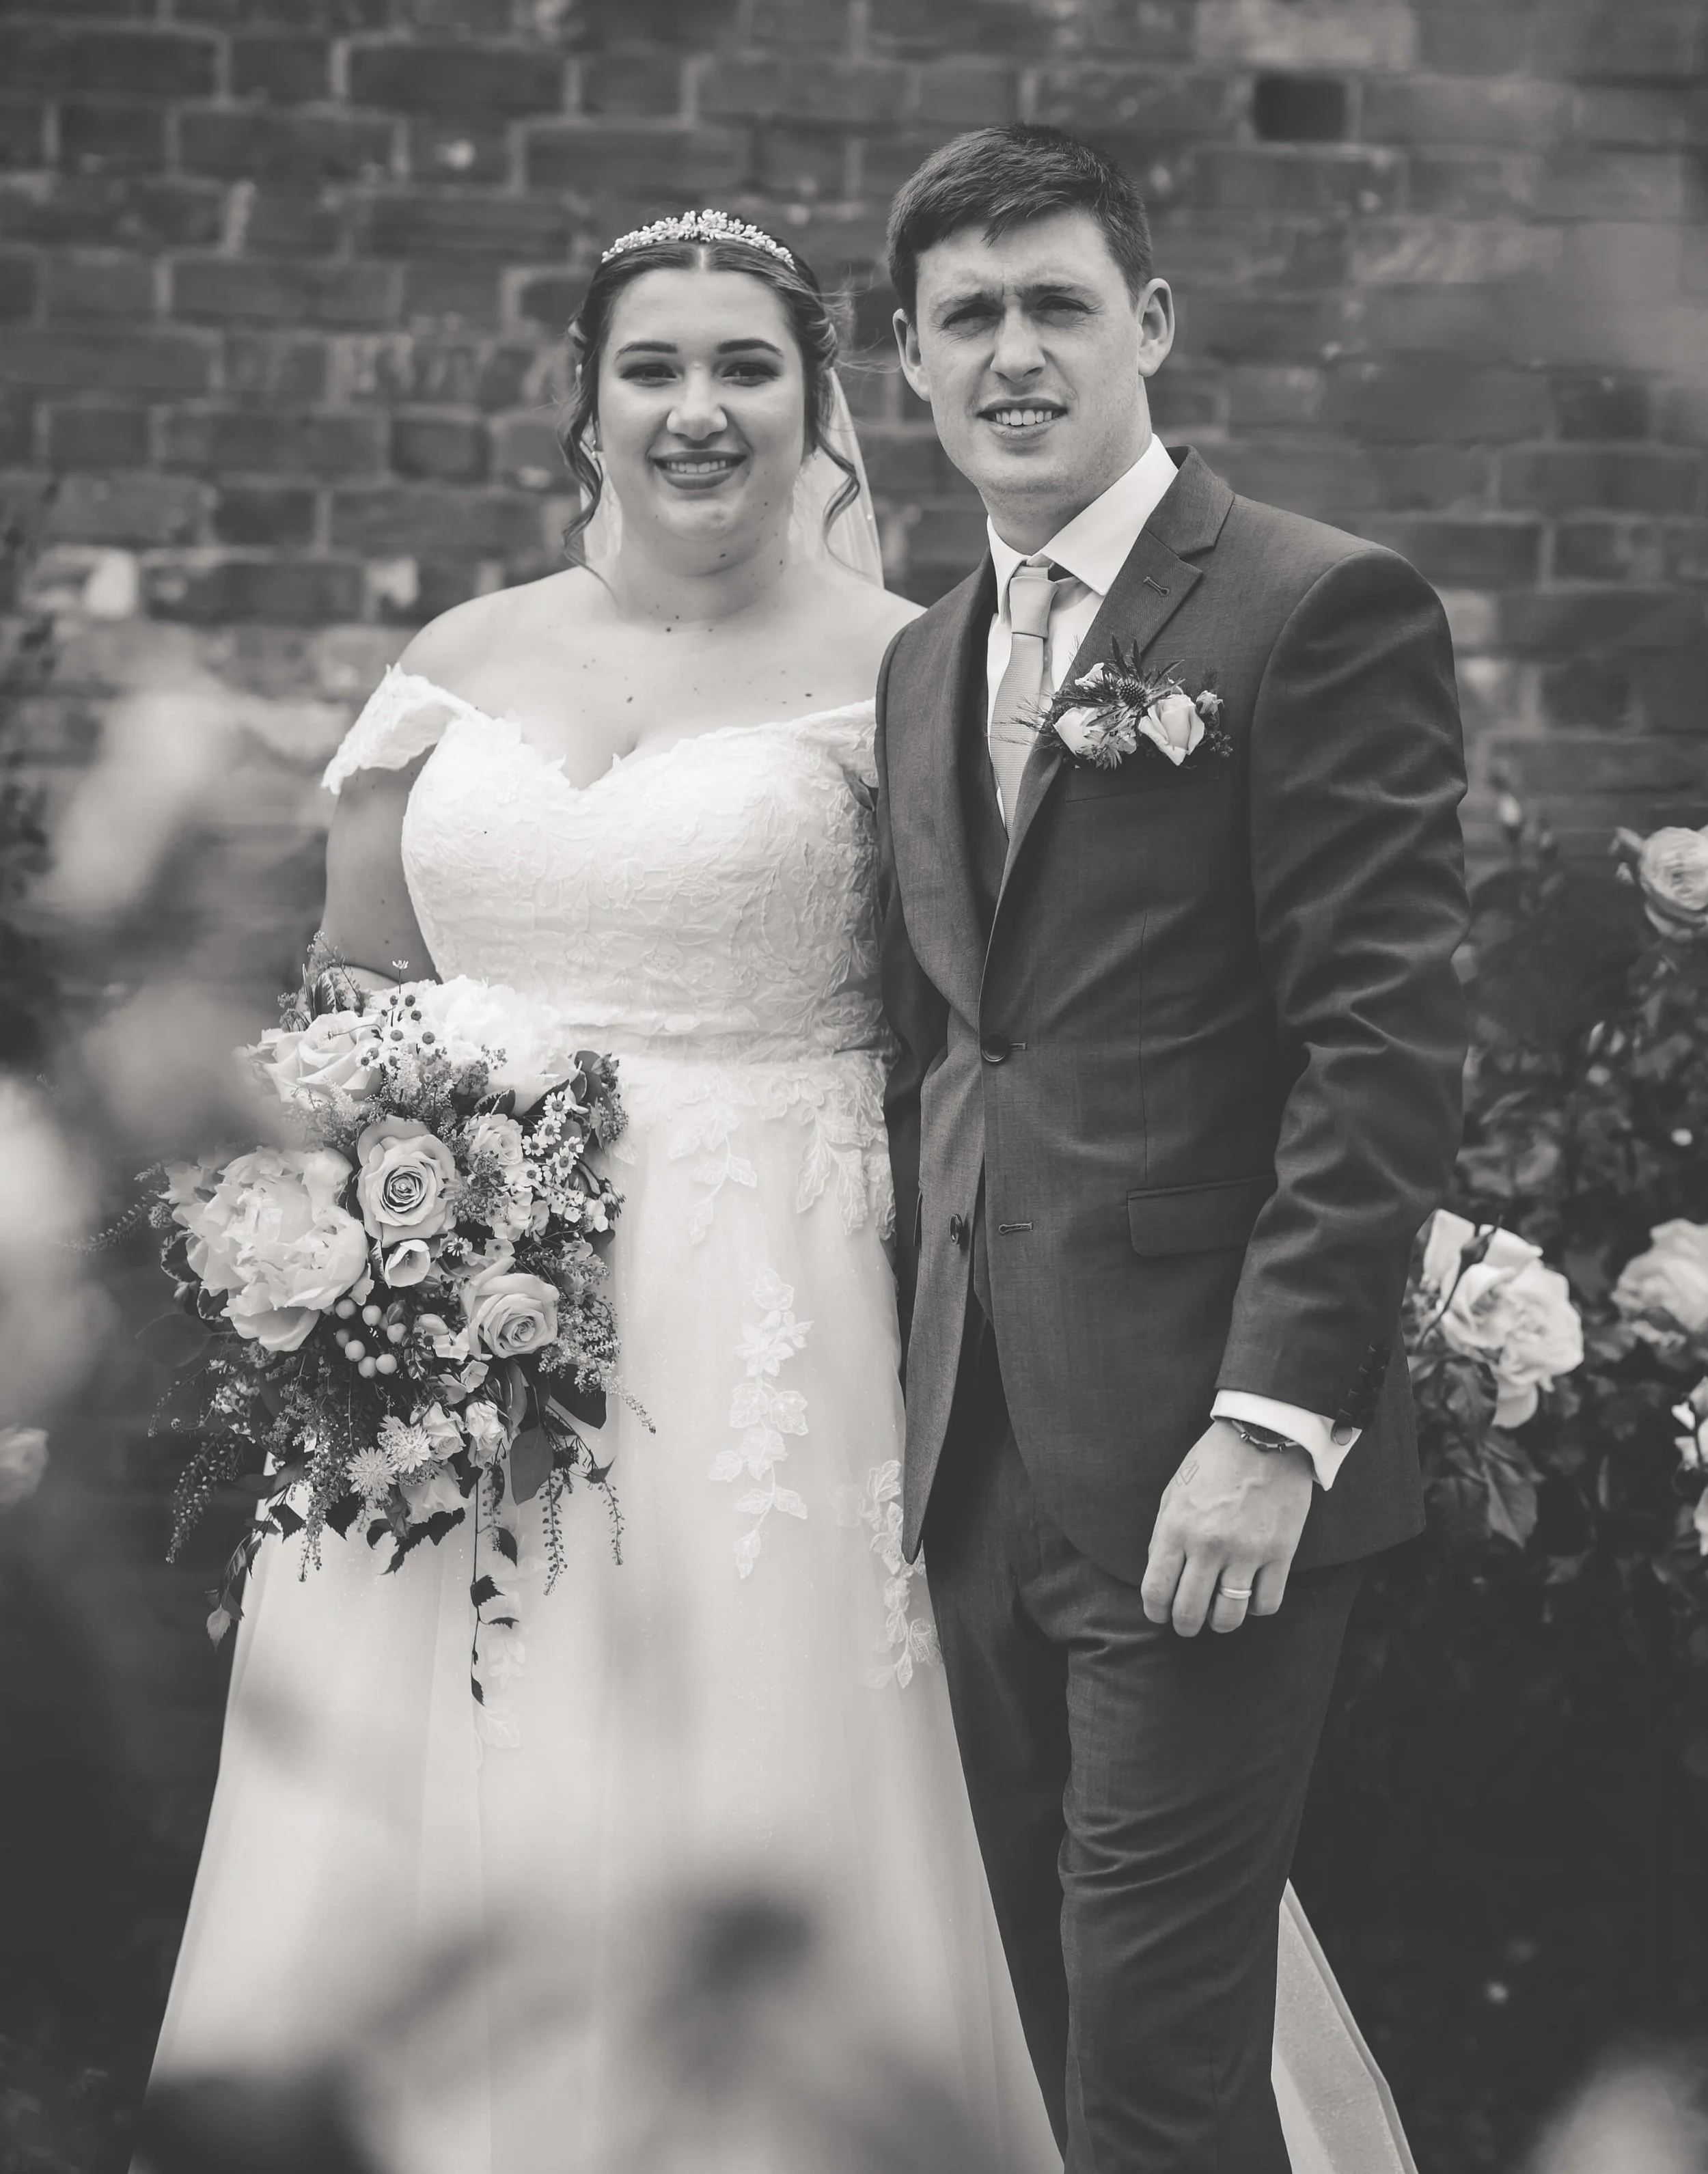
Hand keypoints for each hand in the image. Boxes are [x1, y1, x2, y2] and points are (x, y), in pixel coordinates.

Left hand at [1141, 1419, 1313, 1636]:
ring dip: (1220, 1624)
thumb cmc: (1213, 1462)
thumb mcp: (1174, 1491)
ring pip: (1229, 1616)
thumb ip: (1163, 1534)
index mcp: (1177, 1527)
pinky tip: (1250, 1597)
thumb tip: (1160, 1574)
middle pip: (1189, 1611)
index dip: (1155, 1611)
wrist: (1264, 1436)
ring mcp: (1247, 1551)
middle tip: (1187, 1624)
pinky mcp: (1280, 1553)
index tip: (1159, 1615)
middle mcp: (1209, 1545)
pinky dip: (1256, 1608)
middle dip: (1184, 1625)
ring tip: (1218, 1618)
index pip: (1157, 1590)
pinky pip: (1267, 1603)